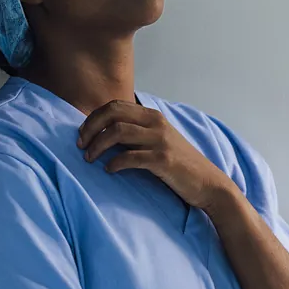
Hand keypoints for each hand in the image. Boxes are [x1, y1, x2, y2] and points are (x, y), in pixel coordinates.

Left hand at [77, 100, 234, 210]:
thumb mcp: (159, 140)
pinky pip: (130, 157)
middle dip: (90, 128)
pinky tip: (109, 170)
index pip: (115, 105)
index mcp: (152, 116)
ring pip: (117, 132)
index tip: (82, 134)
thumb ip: (137, 132)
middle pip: (112, 113)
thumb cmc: (179, 164)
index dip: (93, 118)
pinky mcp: (163, 159)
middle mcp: (156, 122)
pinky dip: (114, 163)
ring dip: (97, 145)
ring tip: (90, 159)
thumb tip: (104, 134)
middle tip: (80, 145)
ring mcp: (160, 140)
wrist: (208, 183)